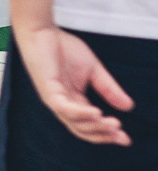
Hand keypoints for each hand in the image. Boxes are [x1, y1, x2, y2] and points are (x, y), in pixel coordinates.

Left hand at [15, 25, 134, 145]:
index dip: (108, 132)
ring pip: (73, 122)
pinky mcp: (47, 90)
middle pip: (81, 129)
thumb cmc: (63, 48)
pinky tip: (96, 112)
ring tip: (113, 125)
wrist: (42, 31)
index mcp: (72, 100)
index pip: (90, 123)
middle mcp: (62, 104)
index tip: (126, 139)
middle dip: (103, 135)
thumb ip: (108, 89)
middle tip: (122, 138)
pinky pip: (64, 107)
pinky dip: (80, 112)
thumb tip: (129, 107)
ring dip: (95, 126)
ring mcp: (53, 98)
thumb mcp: (93, 70)